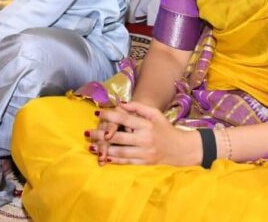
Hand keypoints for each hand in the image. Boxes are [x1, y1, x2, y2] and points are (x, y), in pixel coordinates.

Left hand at [87, 102, 201, 166]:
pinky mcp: (145, 163)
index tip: (97, 113)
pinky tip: (104, 158)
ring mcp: (144, 153)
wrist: (181, 149)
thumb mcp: (155, 114)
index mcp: (146, 125)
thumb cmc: (165, 129)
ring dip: (104, 149)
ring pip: (120, 151)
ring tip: (91, 147)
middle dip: (100, 135)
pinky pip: (127, 162)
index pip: (124, 119)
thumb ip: (138, 107)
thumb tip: (121, 103)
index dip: (109, 116)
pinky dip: (114, 161)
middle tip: (86, 133)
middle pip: (118, 137)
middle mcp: (144, 139)